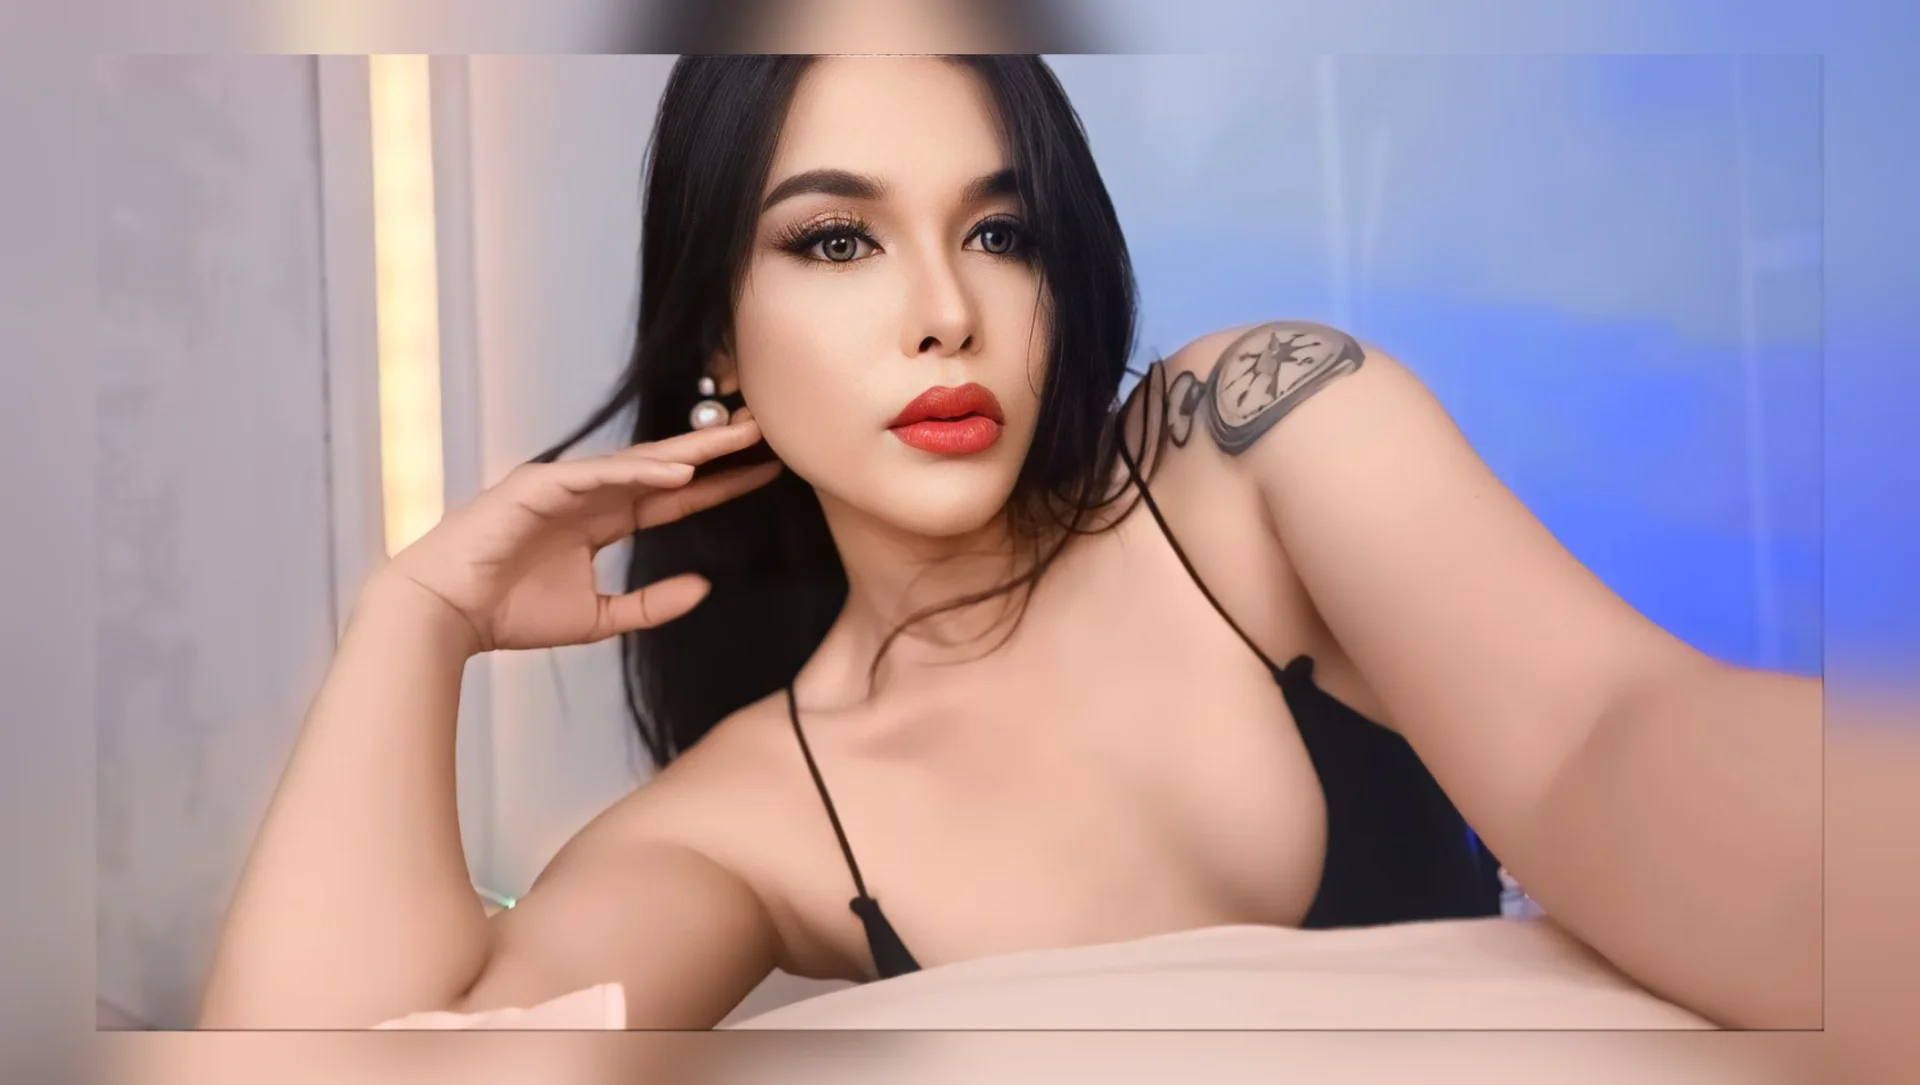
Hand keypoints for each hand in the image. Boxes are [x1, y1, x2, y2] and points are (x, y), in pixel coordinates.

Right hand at [376, 417, 778, 654]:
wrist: (445, 615)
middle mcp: (588, 493)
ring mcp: (564, 484)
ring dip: (690, 449)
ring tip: (738, 439)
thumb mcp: (597, 617)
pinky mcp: (539, 485)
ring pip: (639, 461)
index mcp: (601, 519)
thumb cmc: (509, 613)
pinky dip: (638, 471)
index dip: (720, 484)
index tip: (766, 471)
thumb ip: (649, 604)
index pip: (673, 497)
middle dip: (716, 449)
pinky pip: (598, 473)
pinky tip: (678, 471)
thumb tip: (703, 589)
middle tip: (766, 430)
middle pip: (666, 467)